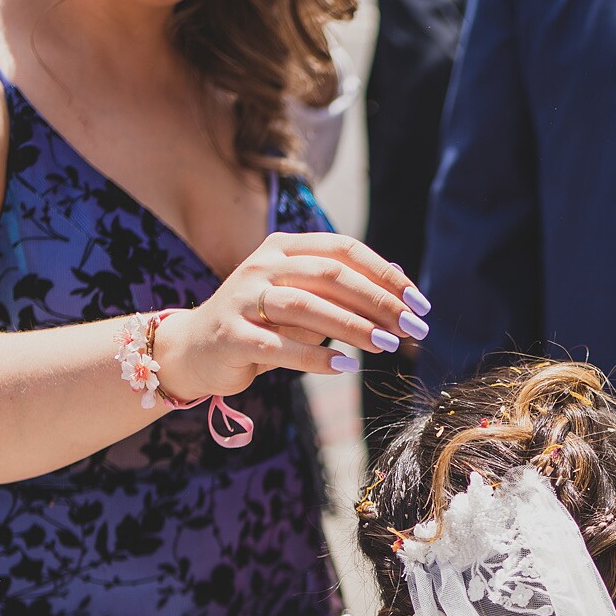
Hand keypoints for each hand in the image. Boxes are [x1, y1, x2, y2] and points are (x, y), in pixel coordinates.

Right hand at [153, 231, 428, 399]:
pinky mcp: (231, 335)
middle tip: (412, 328)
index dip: (385, 275)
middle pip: (330, 275)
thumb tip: (398, 276)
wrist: (195, 351)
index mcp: (283, 248)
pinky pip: (279, 345)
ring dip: (352, 327)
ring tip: (388, 345)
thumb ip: (342, 289)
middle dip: (378, 302)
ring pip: (306, 306)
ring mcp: (243, 298)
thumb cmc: (262, 326)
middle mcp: (262, 266)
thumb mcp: (304, 301)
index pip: (343, 250)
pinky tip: (347, 367)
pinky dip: (315, 357)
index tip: (420, 303)